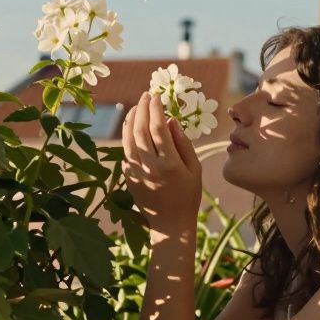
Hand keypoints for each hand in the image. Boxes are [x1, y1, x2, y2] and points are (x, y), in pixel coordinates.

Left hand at [121, 91, 202, 234]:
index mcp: (169, 164)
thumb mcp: (194, 169)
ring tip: (137, 106)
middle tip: (146, 95)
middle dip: (142, 108)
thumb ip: (183, 143)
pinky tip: (132, 125)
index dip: (156, 109)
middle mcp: (150, 167)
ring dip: (131, 119)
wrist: (170, 224)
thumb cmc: (188, 195)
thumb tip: (171, 119)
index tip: (157, 96)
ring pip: (128, 139)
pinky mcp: (128, 177)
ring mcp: (136, 172)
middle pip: (140, 130)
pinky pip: (125, 150)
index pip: (158, 128)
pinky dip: (127, 134)